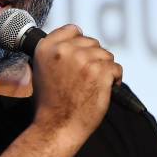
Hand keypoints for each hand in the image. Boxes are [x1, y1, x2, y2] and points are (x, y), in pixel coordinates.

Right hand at [31, 24, 121, 138]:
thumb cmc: (49, 103)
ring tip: (92, 85)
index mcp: (46, 47)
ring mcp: (84, 60)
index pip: (72, 30)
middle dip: (92, 58)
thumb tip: (74, 41)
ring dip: (104, 69)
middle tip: (85, 77)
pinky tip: (103, 90)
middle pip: (91, 42)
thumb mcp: (40, 70)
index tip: (79, 56)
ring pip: (106, 55)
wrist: (57, 126)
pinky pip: (116, 68)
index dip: (79, 43)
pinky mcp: (101, 72)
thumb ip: (55, 52)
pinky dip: (113, 80)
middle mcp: (64, 50)